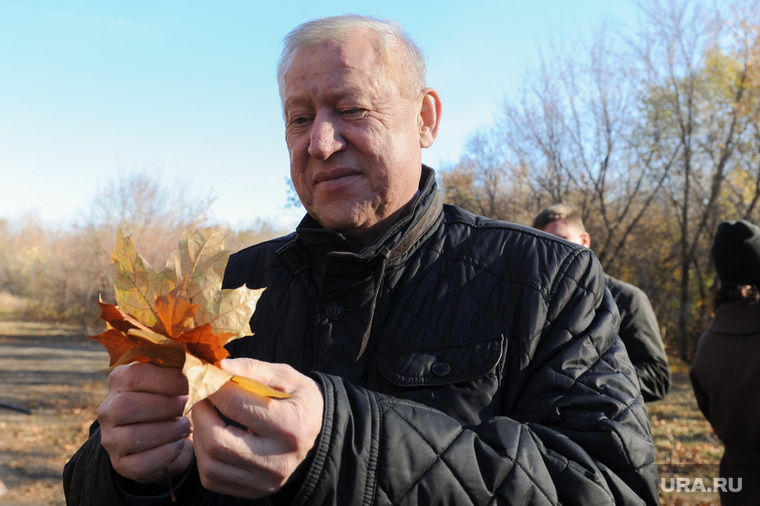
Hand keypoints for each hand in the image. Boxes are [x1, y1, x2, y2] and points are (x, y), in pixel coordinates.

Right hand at [97, 363, 192, 483]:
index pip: (135, 375)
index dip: (165, 379)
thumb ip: (179, 371)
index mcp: (119, 381)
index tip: (189, 383)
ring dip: (168, 431)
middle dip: (164, 406)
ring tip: (185, 426)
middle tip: (186, 406)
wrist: (166, 435)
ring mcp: (111, 439)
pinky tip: (178, 443)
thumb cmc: (172, 400)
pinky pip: (142, 463)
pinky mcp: (121, 464)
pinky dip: (166, 453)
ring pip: (133, 437)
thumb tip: (198, 365)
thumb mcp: (172, 381)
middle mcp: (108, 409)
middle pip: (126, 406)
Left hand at [191, 358, 323, 498]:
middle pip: (217, 442)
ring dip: (199, 437)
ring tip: (207, 418)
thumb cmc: (300, 399)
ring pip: (209, 465)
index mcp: (289, 425)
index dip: (214, 388)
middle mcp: (278, 459)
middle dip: (200, 415)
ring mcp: (265, 480)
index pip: (235, 406)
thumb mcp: (287, 377)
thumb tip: (221, 366)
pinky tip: (213, 439)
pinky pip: (212, 479)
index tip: (209, 378)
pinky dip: (204, 457)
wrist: (319, 431)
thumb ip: (254, 369)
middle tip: (203, 399)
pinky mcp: (255, 490)